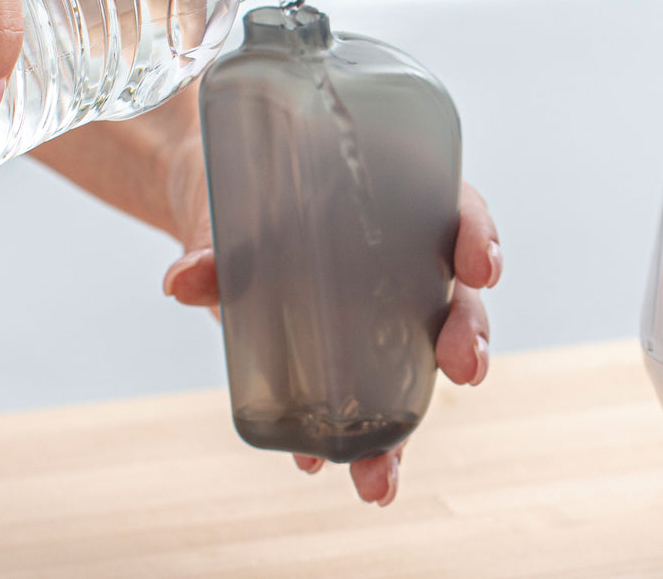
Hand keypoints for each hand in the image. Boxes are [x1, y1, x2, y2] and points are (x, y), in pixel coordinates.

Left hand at [162, 100, 500, 506]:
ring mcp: (376, 308)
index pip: (458, 209)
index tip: (480, 268)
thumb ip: (212, 245)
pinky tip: (318, 462)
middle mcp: (399, 256)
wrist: (209, 207)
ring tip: (380, 474)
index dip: (480, 237)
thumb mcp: (228, 207)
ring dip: (407, 424)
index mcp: (394, 196)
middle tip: (462, 369)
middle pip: (455, 294)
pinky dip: (345, 436)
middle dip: (469, 335)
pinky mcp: (342, 349)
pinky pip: (361, 397)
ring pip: (416, 363)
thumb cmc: (238, 188)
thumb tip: (182, 283)